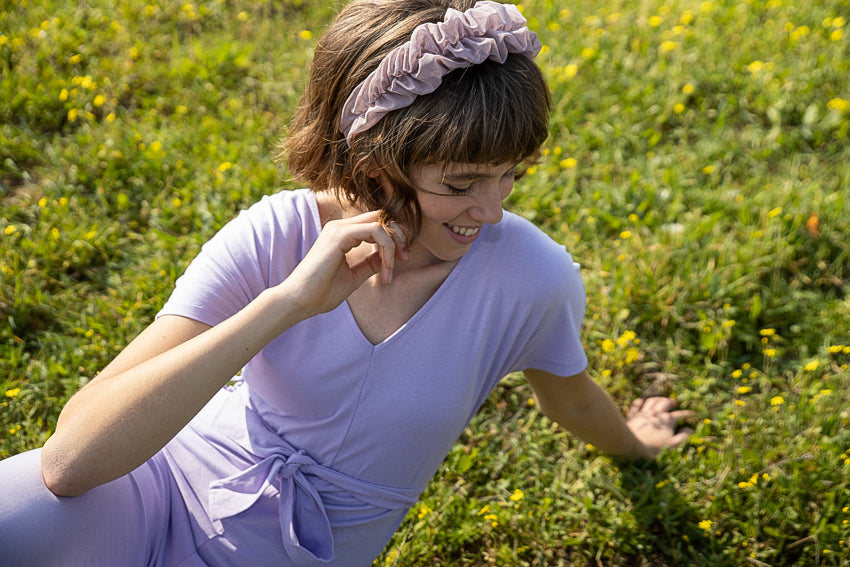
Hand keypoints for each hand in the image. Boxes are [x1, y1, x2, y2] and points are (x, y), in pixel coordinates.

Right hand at [280, 210, 406, 316]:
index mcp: (342, 235)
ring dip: (393, 246)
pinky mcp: (340, 235)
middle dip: (398, 236)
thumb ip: (370, 263)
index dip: (393, 238)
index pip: (375, 223)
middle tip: (404, 258)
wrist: (299, 302)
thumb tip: (388, 257)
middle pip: (381, 217)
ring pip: (381, 223)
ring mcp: (339, 229)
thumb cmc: (321, 292)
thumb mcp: (355, 276)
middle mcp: (340, 227)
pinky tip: (385, 270)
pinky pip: (376, 231)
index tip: (399, 262)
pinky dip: (386, 249)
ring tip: (390, 270)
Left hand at [625, 397, 692, 458]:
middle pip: (665, 403)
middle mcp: (656, 413)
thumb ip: (682, 436)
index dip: (686, 414)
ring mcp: (644, 413)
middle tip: (674, 403)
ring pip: (652, 401)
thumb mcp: (672, 444)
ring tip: (661, 399)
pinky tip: (642, 401)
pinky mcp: (633, 415)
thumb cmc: (654, 447)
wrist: (633, 445)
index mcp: (667, 420)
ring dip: (658, 399)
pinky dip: (640, 401)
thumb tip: (689, 429)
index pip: (679, 414)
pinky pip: (636, 405)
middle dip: (671, 402)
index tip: (691, 414)